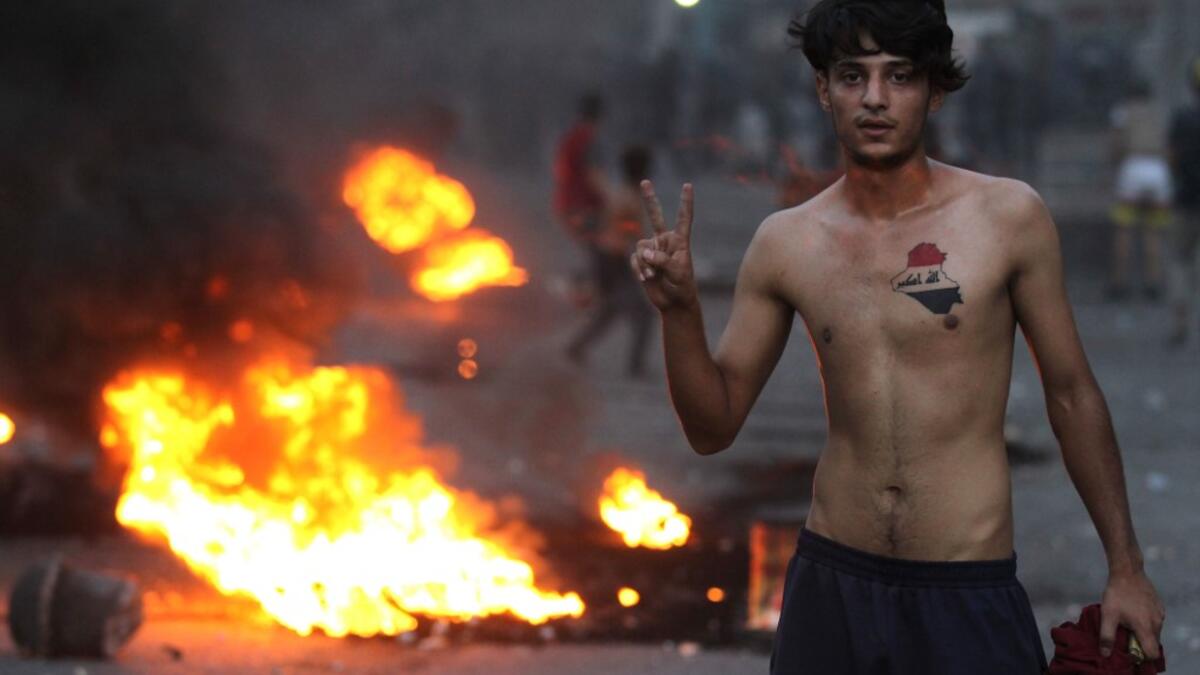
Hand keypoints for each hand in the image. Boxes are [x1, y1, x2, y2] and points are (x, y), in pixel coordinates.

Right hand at [630, 180, 698, 311]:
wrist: (673, 303)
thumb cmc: (682, 288)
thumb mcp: (678, 274)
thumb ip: (662, 260)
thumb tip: (644, 252)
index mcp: (680, 241)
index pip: (683, 219)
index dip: (685, 202)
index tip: (688, 186)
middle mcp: (665, 242)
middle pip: (655, 216)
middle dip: (649, 199)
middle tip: (644, 182)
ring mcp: (652, 250)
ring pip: (640, 246)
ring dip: (644, 263)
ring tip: (652, 275)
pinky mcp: (642, 260)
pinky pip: (634, 259)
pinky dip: (639, 269)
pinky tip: (646, 278)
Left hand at [1099, 569, 1165, 660]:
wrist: (1127, 571)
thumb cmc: (1117, 594)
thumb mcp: (1107, 615)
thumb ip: (1107, 636)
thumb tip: (1105, 654)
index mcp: (1146, 628)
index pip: (1152, 653)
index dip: (1142, 656)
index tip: (1130, 650)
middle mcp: (1157, 623)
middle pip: (1153, 643)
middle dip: (1141, 644)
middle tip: (1125, 634)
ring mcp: (1160, 614)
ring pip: (1154, 632)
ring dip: (1143, 632)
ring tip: (1128, 622)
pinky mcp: (1160, 607)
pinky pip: (1155, 621)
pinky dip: (1147, 622)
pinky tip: (1134, 612)